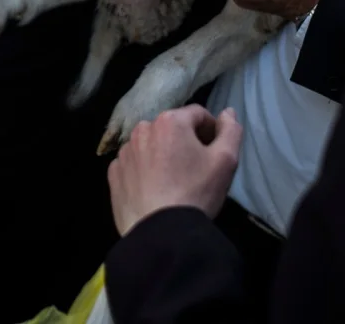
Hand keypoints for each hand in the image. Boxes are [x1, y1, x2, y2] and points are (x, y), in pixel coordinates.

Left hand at [108, 106, 241, 234]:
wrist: (161, 233)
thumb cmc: (196, 192)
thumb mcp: (225, 161)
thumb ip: (230, 131)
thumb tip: (227, 111)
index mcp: (170, 121)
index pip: (198, 115)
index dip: (211, 131)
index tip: (214, 153)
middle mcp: (142, 129)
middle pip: (172, 129)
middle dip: (185, 142)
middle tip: (195, 169)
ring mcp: (124, 151)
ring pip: (151, 145)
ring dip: (162, 154)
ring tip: (173, 181)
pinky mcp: (114, 172)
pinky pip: (133, 164)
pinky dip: (144, 171)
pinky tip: (154, 190)